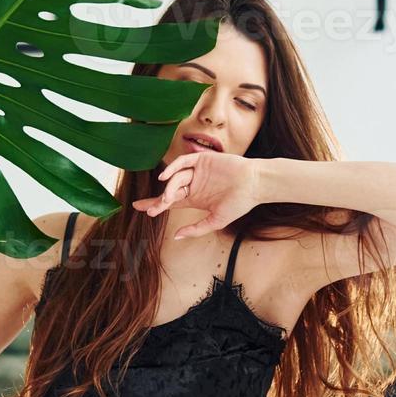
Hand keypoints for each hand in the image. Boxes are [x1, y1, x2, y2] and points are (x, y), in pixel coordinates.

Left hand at [132, 151, 262, 239]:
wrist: (254, 185)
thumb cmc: (239, 204)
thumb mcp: (216, 221)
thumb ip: (196, 229)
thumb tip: (176, 237)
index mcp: (195, 198)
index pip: (171, 201)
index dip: (155, 205)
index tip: (141, 209)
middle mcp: (194, 184)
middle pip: (169, 190)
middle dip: (156, 200)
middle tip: (147, 209)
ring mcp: (197, 171)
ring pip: (176, 178)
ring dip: (169, 189)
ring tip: (166, 199)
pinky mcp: (202, 159)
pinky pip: (183, 162)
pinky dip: (173, 168)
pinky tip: (165, 177)